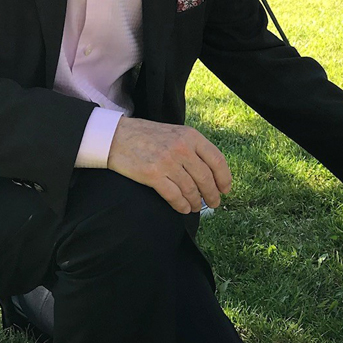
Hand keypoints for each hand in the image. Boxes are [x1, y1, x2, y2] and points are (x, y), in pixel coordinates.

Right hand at [107, 116, 231, 213]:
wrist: (116, 137)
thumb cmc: (147, 136)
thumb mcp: (175, 133)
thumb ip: (193, 148)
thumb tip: (211, 172)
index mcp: (191, 136)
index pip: (217, 160)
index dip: (224, 178)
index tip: (226, 189)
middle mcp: (182, 148)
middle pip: (206, 178)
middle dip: (212, 194)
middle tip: (214, 203)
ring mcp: (167, 162)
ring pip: (191, 189)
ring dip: (196, 202)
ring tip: (197, 207)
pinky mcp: (153, 175)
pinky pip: (174, 196)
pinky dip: (181, 205)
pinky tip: (184, 208)